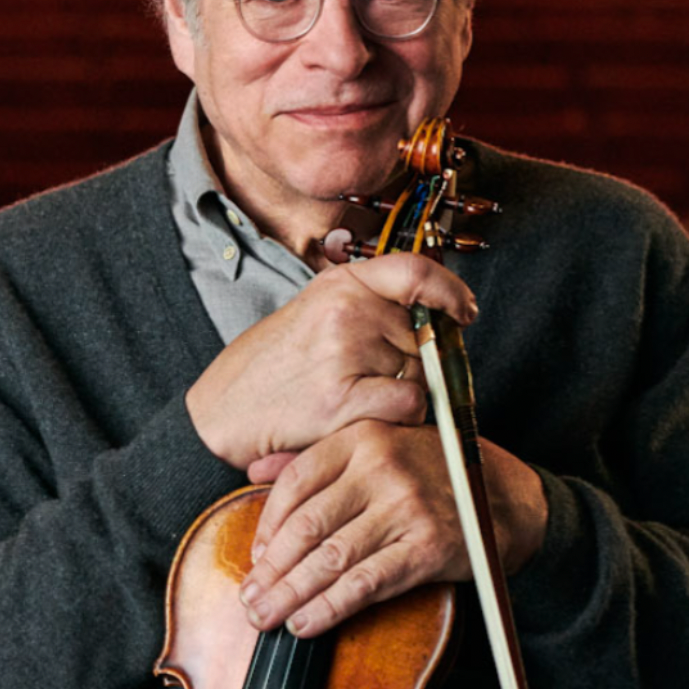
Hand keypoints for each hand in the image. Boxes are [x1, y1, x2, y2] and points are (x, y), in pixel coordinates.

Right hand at [185, 252, 477, 468]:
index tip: (465, 311)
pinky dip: (400, 417)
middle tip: (376, 376)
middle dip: (417, 359)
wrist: (223, 410)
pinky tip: (365, 416)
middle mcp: (345, 309)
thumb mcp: (318, 311)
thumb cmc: (276, 365)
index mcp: (340, 282)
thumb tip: (440, 317)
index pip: (415, 271)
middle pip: (424, 333)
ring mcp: (344, 352)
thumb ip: (372, 306)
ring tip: (357, 395)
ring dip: (404, 390)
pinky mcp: (342, 398)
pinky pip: (408, 404)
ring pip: (420, 373)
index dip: (451, 290)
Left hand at [238, 419, 547, 637]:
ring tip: (266, 616)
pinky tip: (306, 623)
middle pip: (309, 523)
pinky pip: (366, 583)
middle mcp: (383, 464)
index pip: (298, 479)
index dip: (268, 522)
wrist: (504, 496)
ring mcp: (406, 505)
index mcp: (364, 435)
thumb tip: (253, 471)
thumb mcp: (377, 446)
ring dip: (291, 594)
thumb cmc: (431, 471)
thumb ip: (318, 458)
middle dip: (272, 568)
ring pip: (331, 557)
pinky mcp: (427, 545)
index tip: (256, 555)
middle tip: (250, 597)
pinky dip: (330, 608)